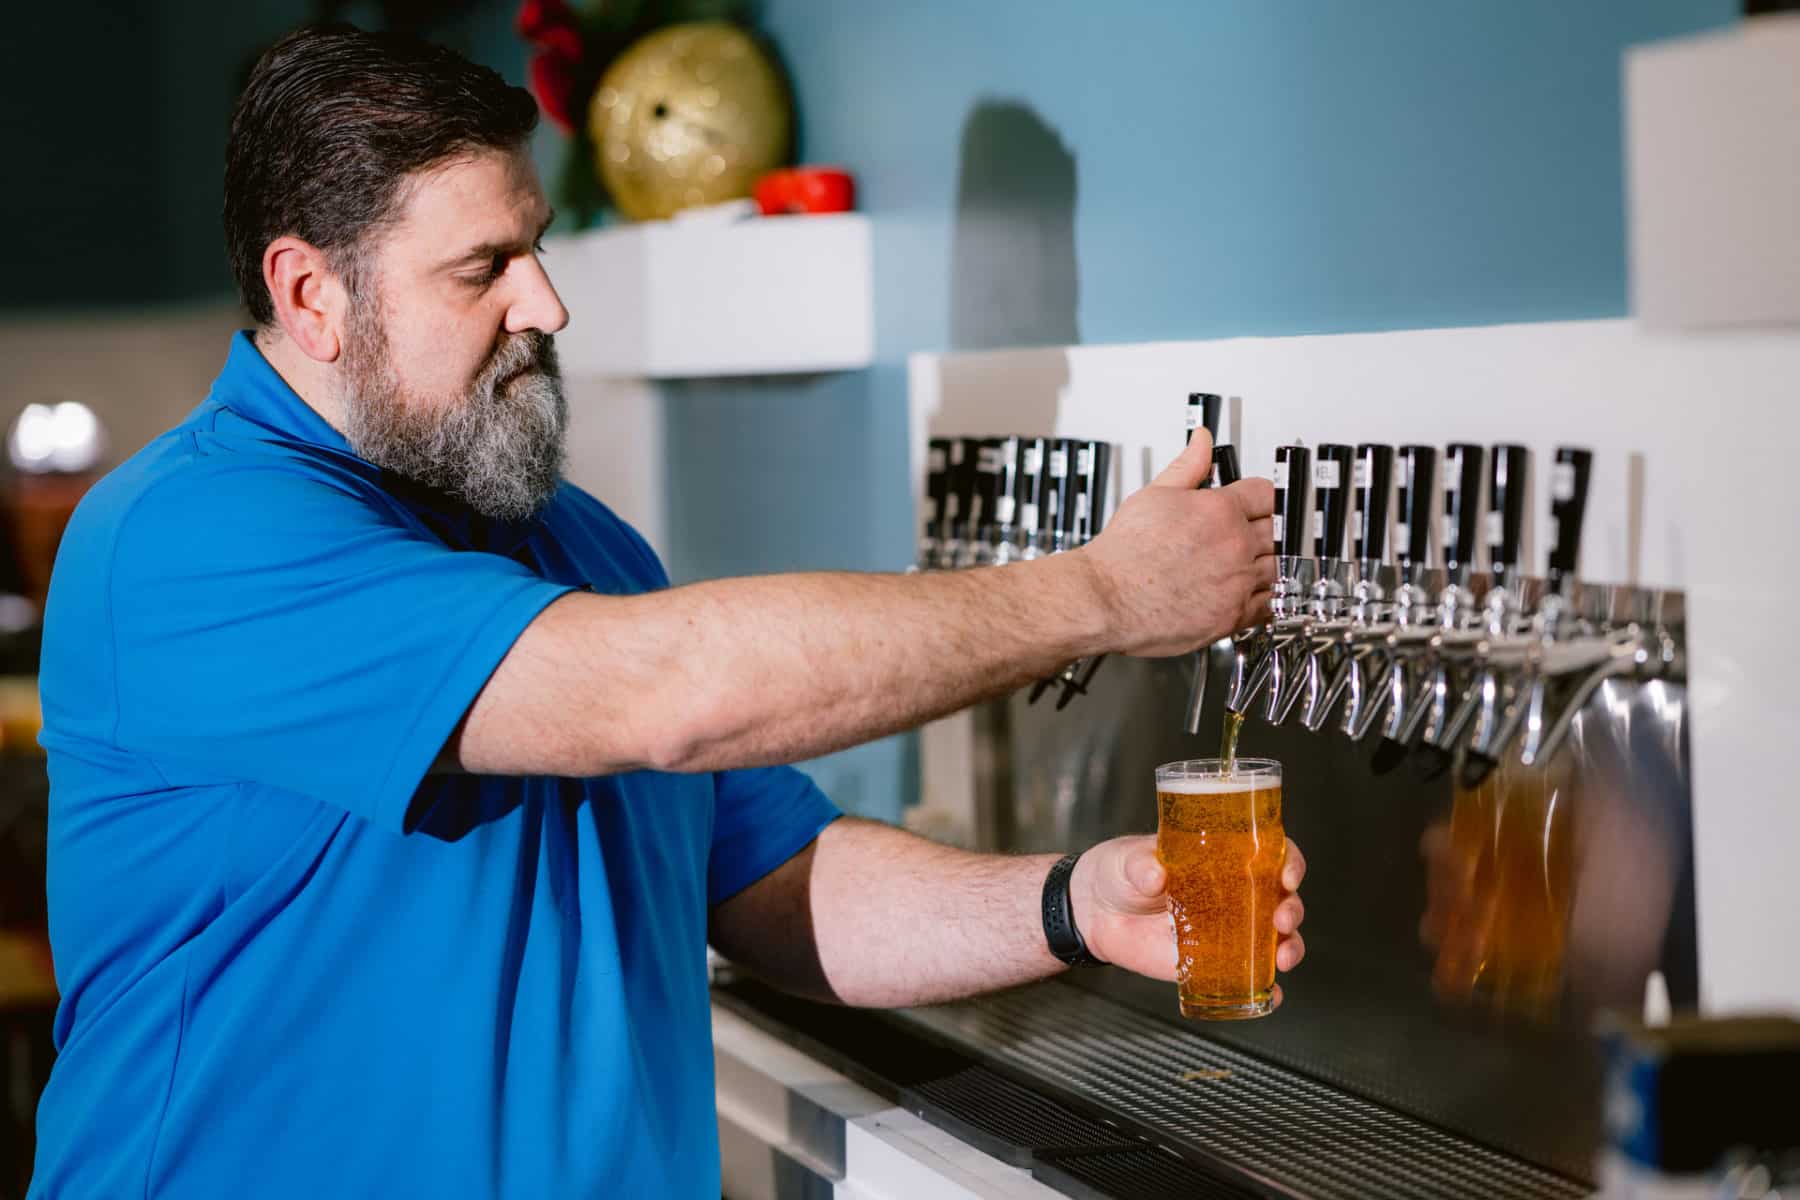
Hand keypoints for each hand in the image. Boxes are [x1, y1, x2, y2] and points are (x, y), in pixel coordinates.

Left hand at [1069, 833, 1306, 1006]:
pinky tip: (1272, 994)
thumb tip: (1156, 875)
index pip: (1271, 854)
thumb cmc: (1120, 871)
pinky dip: (1267, 989)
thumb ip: (1143, 865)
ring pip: (1275, 939)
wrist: (1095, 911)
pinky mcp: (1211, 962)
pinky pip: (1248, 978)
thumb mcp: (1130, 859)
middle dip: (1292, 910)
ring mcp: (1227, 930)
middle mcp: (1234, 893)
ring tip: (1282, 959)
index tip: (1286, 874)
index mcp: (1222, 858)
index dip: (1289, 862)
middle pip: (1282, 899)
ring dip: (1289, 948)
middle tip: (1281, 919)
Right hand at [1076, 430, 1275, 656]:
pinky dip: (1269, 598)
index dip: (1264, 497)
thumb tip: (1202, 440)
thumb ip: (1187, 466)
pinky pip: (1270, 605)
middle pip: (1280, 530)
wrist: (1105, 598)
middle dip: (1271, 529)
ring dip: (1271, 563)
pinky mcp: (1233, 615)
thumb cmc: (1122, 553)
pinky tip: (1258, 592)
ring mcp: (1237, 582)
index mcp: (1219, 510)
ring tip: (1255, 563)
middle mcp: (1234, 545)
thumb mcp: (1154, 495)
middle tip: (1258, 534)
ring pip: (1279, 567)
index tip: (1261, 504)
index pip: (1267, 494)